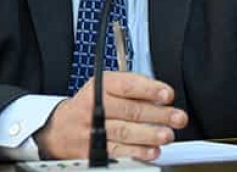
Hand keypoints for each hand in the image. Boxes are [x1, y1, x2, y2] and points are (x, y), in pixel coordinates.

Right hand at [36, 72, 187, 160]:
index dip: (149, 89)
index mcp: (101, 86)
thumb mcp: (105, 86)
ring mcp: (93, 129)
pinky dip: (137, 152)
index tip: (167, 94)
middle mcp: (96, 106)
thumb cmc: (89, 104)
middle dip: (157, 114)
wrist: (59, 129)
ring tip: (167, 135)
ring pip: (124, 132)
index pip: (128, 85)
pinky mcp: (93, 149)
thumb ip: (132, 88)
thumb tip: (160, 96)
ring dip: (149, 135)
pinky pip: (118, 151)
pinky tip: (151, 151)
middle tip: (177, 117)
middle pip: (130, 110)